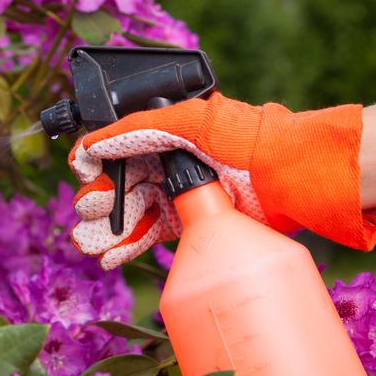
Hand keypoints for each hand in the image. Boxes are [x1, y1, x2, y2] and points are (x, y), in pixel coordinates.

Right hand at [69, 92, 375, 269]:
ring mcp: (182, 195)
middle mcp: (172, 162)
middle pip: (121, 183)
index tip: (81, 172)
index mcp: (169, 133)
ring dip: (108, 229)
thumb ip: (142, 126)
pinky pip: (152, 234)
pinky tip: (111, 256)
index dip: (98, 161)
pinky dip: (129, 245)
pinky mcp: (193, 224)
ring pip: (133, 212)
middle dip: (99, 200)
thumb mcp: (195, 120)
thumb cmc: (251, 138)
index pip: (121, 147)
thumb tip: (93, 142)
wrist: (293, 177)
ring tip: (90, 244)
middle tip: (88, 215)